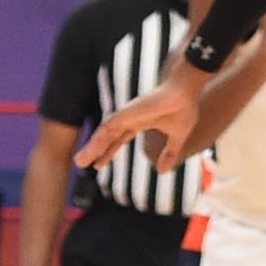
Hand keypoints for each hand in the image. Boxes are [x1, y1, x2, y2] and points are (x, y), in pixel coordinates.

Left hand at [77, 66, 204, 175]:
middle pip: (107, 138)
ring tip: (79, 162)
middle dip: (95, 151)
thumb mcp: (177, 137)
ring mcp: (125, 115)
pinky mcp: (125, 114)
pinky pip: (107, 130)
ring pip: (104, 135)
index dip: (109, 152)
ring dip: (91, 148)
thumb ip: (170, 154)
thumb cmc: (183, 109)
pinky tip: (89, 152)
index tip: (99, 165)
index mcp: (139, 122)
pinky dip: (97, 141)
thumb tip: (163, 172)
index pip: (119, 139)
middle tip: (82, 164)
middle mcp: (128, 118)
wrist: (185, 93)